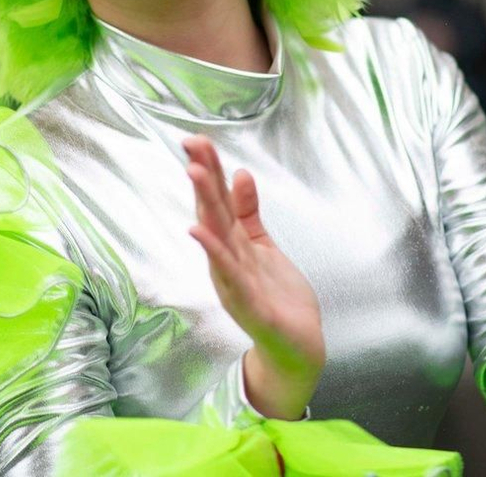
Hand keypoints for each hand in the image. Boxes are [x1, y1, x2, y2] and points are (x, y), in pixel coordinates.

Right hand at [184, 136, 323, 418]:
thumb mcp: (262, 245)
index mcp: (232, 244)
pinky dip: (214, 252)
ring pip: (216, 236)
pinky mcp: (247, 303)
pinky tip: (199, 232)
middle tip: (190, 145)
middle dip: (203, 178)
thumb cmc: (276, 296)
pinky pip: (228, 274)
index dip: (209, 170)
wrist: (295, 345)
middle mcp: (226, 260)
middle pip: (213, 213)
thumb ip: (248, 212)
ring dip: (204, 205)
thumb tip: (240, 173)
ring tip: (194, 173)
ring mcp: (233, 281)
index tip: (197, 139)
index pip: (218, 201)